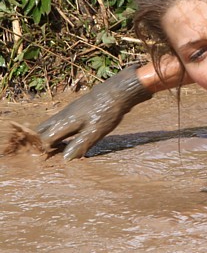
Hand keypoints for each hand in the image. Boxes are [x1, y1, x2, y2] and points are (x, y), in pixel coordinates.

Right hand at [36, 65, 152, 159]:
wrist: (117, 92)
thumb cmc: (106, 113)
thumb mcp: (95, 132)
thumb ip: (80, 145)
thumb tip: (65, 159)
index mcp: (64, 123)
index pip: (44, 139)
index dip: (45, 150)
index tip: (50, 159)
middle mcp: (61, 116)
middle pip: (42, 130)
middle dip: (43, 142)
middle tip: (52, 154)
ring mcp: (67, 112)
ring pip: (51, 125)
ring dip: (52, 136)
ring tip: (61, 149)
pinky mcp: (74, 110)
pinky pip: (60, 122)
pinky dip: (60, 131)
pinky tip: (70, 138)